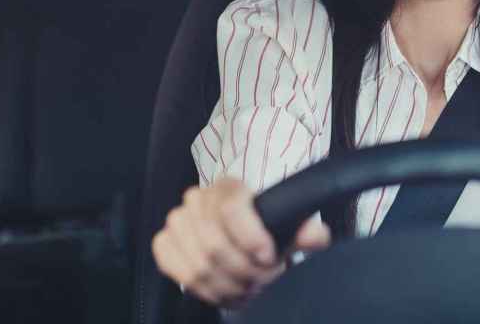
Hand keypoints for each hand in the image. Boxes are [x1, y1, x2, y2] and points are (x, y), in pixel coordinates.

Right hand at [152, 177, 330, 306]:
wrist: (236, 232)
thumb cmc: (262, 229)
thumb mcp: (287, 228)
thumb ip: (305, 231)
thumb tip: (315, 236)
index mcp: (229, 187)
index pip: (232, 209)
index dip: (251, 238)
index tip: (269, 257)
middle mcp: (198, 199)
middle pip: (215, 245)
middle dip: (244, 272)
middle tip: (263, 281)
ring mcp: (177, 220)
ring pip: (198, 265)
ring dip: (227, 286)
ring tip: (248, 289)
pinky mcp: (164, 242)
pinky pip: (177, 271)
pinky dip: (205, 290)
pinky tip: (225, 292)